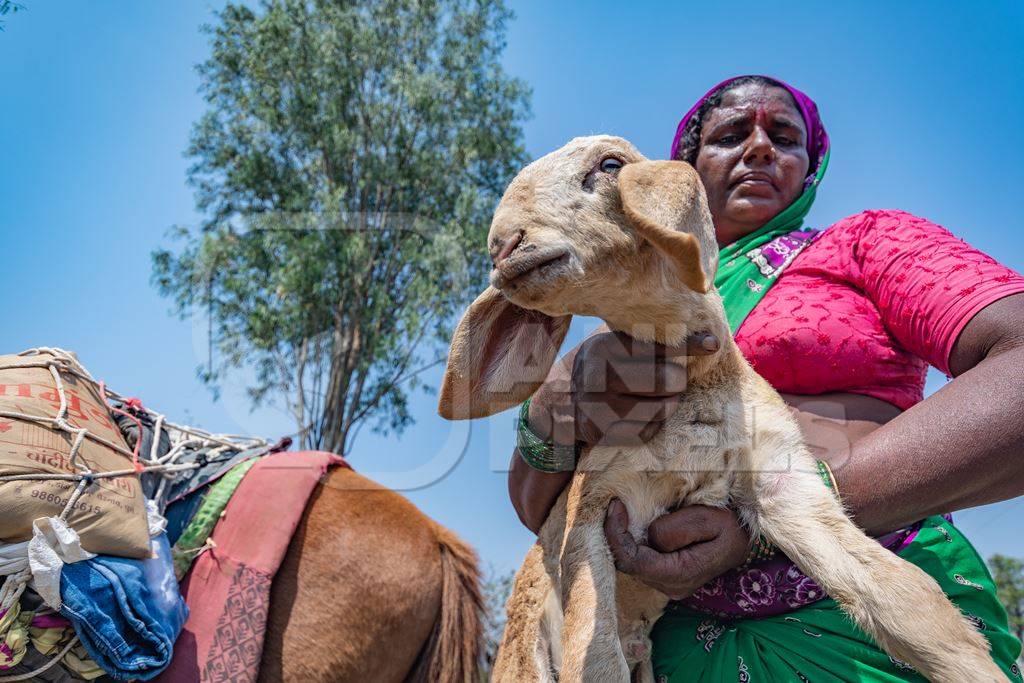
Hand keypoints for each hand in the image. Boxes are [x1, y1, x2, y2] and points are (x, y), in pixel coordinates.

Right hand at [527, 328, 719, 446]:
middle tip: (671, 379)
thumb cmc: (601, 368)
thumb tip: (707, 339)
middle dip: (676, 380)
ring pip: (662, 409)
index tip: (712, 344)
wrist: (559, 406)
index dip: (690, 345)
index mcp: (603, 348)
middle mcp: (598, 377)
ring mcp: (597, 409)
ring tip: (657, 396)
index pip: (658, 347)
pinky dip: (653, 423)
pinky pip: (648, 431)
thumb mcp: (615, 344)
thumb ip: (649, 338)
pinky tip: (642, 413)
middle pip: (666, 380)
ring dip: (668, 404)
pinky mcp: (601, 434)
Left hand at [603, 499, 748, 599]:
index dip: (616, 534)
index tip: (615, 505)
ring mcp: (668, 586)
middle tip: (616, 506)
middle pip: (628, 563)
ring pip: (632, 563)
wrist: (744, 539)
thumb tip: (650, 534)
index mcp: (680, 575)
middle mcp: (671, 587)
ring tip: (625, 512)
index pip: (633, 561)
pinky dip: (632, 542)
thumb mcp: (709, 520)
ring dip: (624, 538)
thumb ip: (677, 528)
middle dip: (617, 534)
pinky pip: (639, 561)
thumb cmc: (729, 526)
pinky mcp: (665, 578)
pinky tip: (635, 525)